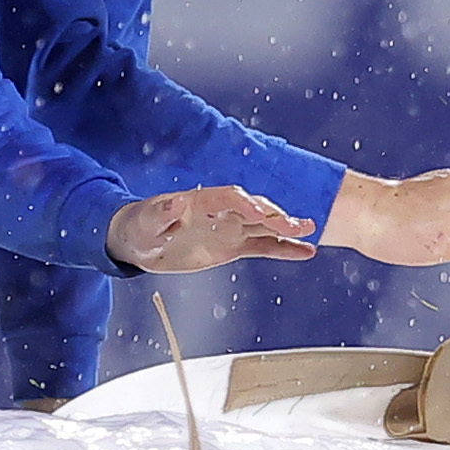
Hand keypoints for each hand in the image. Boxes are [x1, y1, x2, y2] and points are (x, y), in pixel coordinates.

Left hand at [104, 185, 318, 277]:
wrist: (139, 241)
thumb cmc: (139, 228)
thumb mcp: (143, 223)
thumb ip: (160, 214)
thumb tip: (174, 203)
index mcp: (199, 202)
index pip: (228, 198)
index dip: (244, 204)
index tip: (259, 213)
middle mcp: (220, 212)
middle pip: (253, 209)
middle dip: (274, 215)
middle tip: (295, 224)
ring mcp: (229, 228)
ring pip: (263, 226)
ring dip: (286, 227)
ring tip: (310, 229)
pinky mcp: (232, 245)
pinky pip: (263, 247)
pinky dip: (284, 249)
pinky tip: (306, 251)